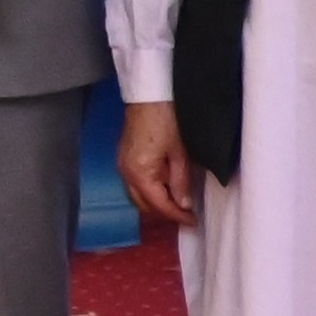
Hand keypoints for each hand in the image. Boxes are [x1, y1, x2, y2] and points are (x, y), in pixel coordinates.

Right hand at [118, 98, 196, 229]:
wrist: (150, 94)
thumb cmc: (167, 118)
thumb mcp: (180, 152)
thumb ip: (180, 181)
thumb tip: (183, 203)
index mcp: (139, 173)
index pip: (158, 205)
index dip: (176, 215)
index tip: (192, 221)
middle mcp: (125, 172)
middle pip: (144, 204)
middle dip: (165, 212)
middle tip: (187, 214)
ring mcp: (122, 164)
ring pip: (137, 195)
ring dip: (156, 201)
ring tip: (179, 201)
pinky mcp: (124, 156)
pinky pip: (135, 182)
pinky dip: (150, 188)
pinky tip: (166, 185)